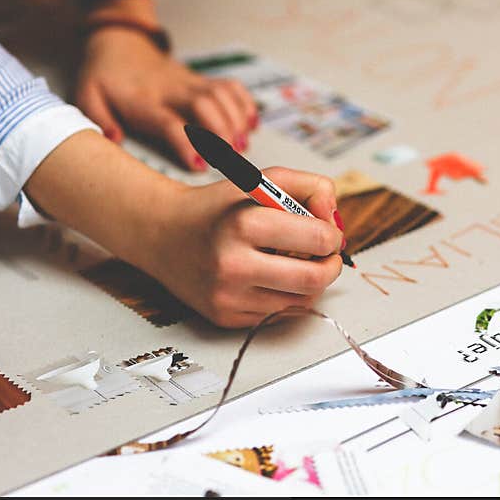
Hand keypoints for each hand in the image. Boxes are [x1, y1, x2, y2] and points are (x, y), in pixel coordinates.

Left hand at [76, 27, 257, 169]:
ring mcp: (190, 82)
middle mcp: (171, 89)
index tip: (199, 164)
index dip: (186, 143)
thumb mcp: (88, 96)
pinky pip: (231, 86)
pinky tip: (251, 124)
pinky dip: (246, 104)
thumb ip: (98, 119)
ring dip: (237, 120)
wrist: (120, 43)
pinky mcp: (202, 79)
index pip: (169, 121)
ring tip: (242, 145)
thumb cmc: (105, 78)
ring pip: (222, 94)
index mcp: (143, 100)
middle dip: (222, 132)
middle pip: (204, 105)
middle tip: (231, 157)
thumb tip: (114, 139)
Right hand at [151, 167, 344, 326]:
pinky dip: (286, 297)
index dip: (332, 234)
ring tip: (296, 262)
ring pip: (300, 302)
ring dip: (310, 283)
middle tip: (327, 255)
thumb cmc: (218, 207)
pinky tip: (273, 278)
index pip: (318, 239)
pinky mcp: (225, 318)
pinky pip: (278, 315)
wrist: (163, 234)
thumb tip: (336, 221)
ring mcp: (228, 296)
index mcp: (244, 224)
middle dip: (331, 266)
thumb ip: (310, 187)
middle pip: (314, 279)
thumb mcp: (262, 180)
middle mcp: (233, 264)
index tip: (327, 231)